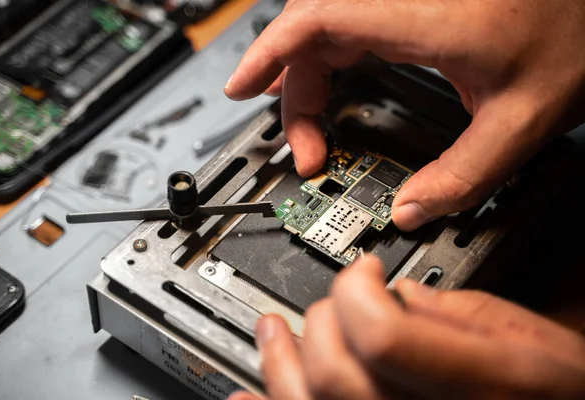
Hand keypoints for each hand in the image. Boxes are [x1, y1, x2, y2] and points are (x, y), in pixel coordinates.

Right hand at [224, 0, 584, 230]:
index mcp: (422, 17)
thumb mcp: (524, 120)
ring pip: (327, 24)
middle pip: (312, 30)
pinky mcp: (414, 2)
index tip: (242, 88)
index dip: (268, 54)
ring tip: (304, 121)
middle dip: (294, 90)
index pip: (316, 22)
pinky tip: (332, 79)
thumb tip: (416, 210)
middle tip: (303, 147)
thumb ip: (464, 176)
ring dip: (306, 72)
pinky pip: (350, 22)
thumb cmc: (576, 33)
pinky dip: (329, 54)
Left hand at [229, 254, 584, 399]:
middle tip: (339, 298)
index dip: (359, 290)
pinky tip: (247, 398)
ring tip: (270, 330)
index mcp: (476, 382)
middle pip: (335, 370)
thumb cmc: (556, 393)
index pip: (380, 334)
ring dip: (278, 362)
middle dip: (323, 319)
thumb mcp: (526, 336)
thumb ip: (456, 311)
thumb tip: (397, 293)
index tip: (366, 271)